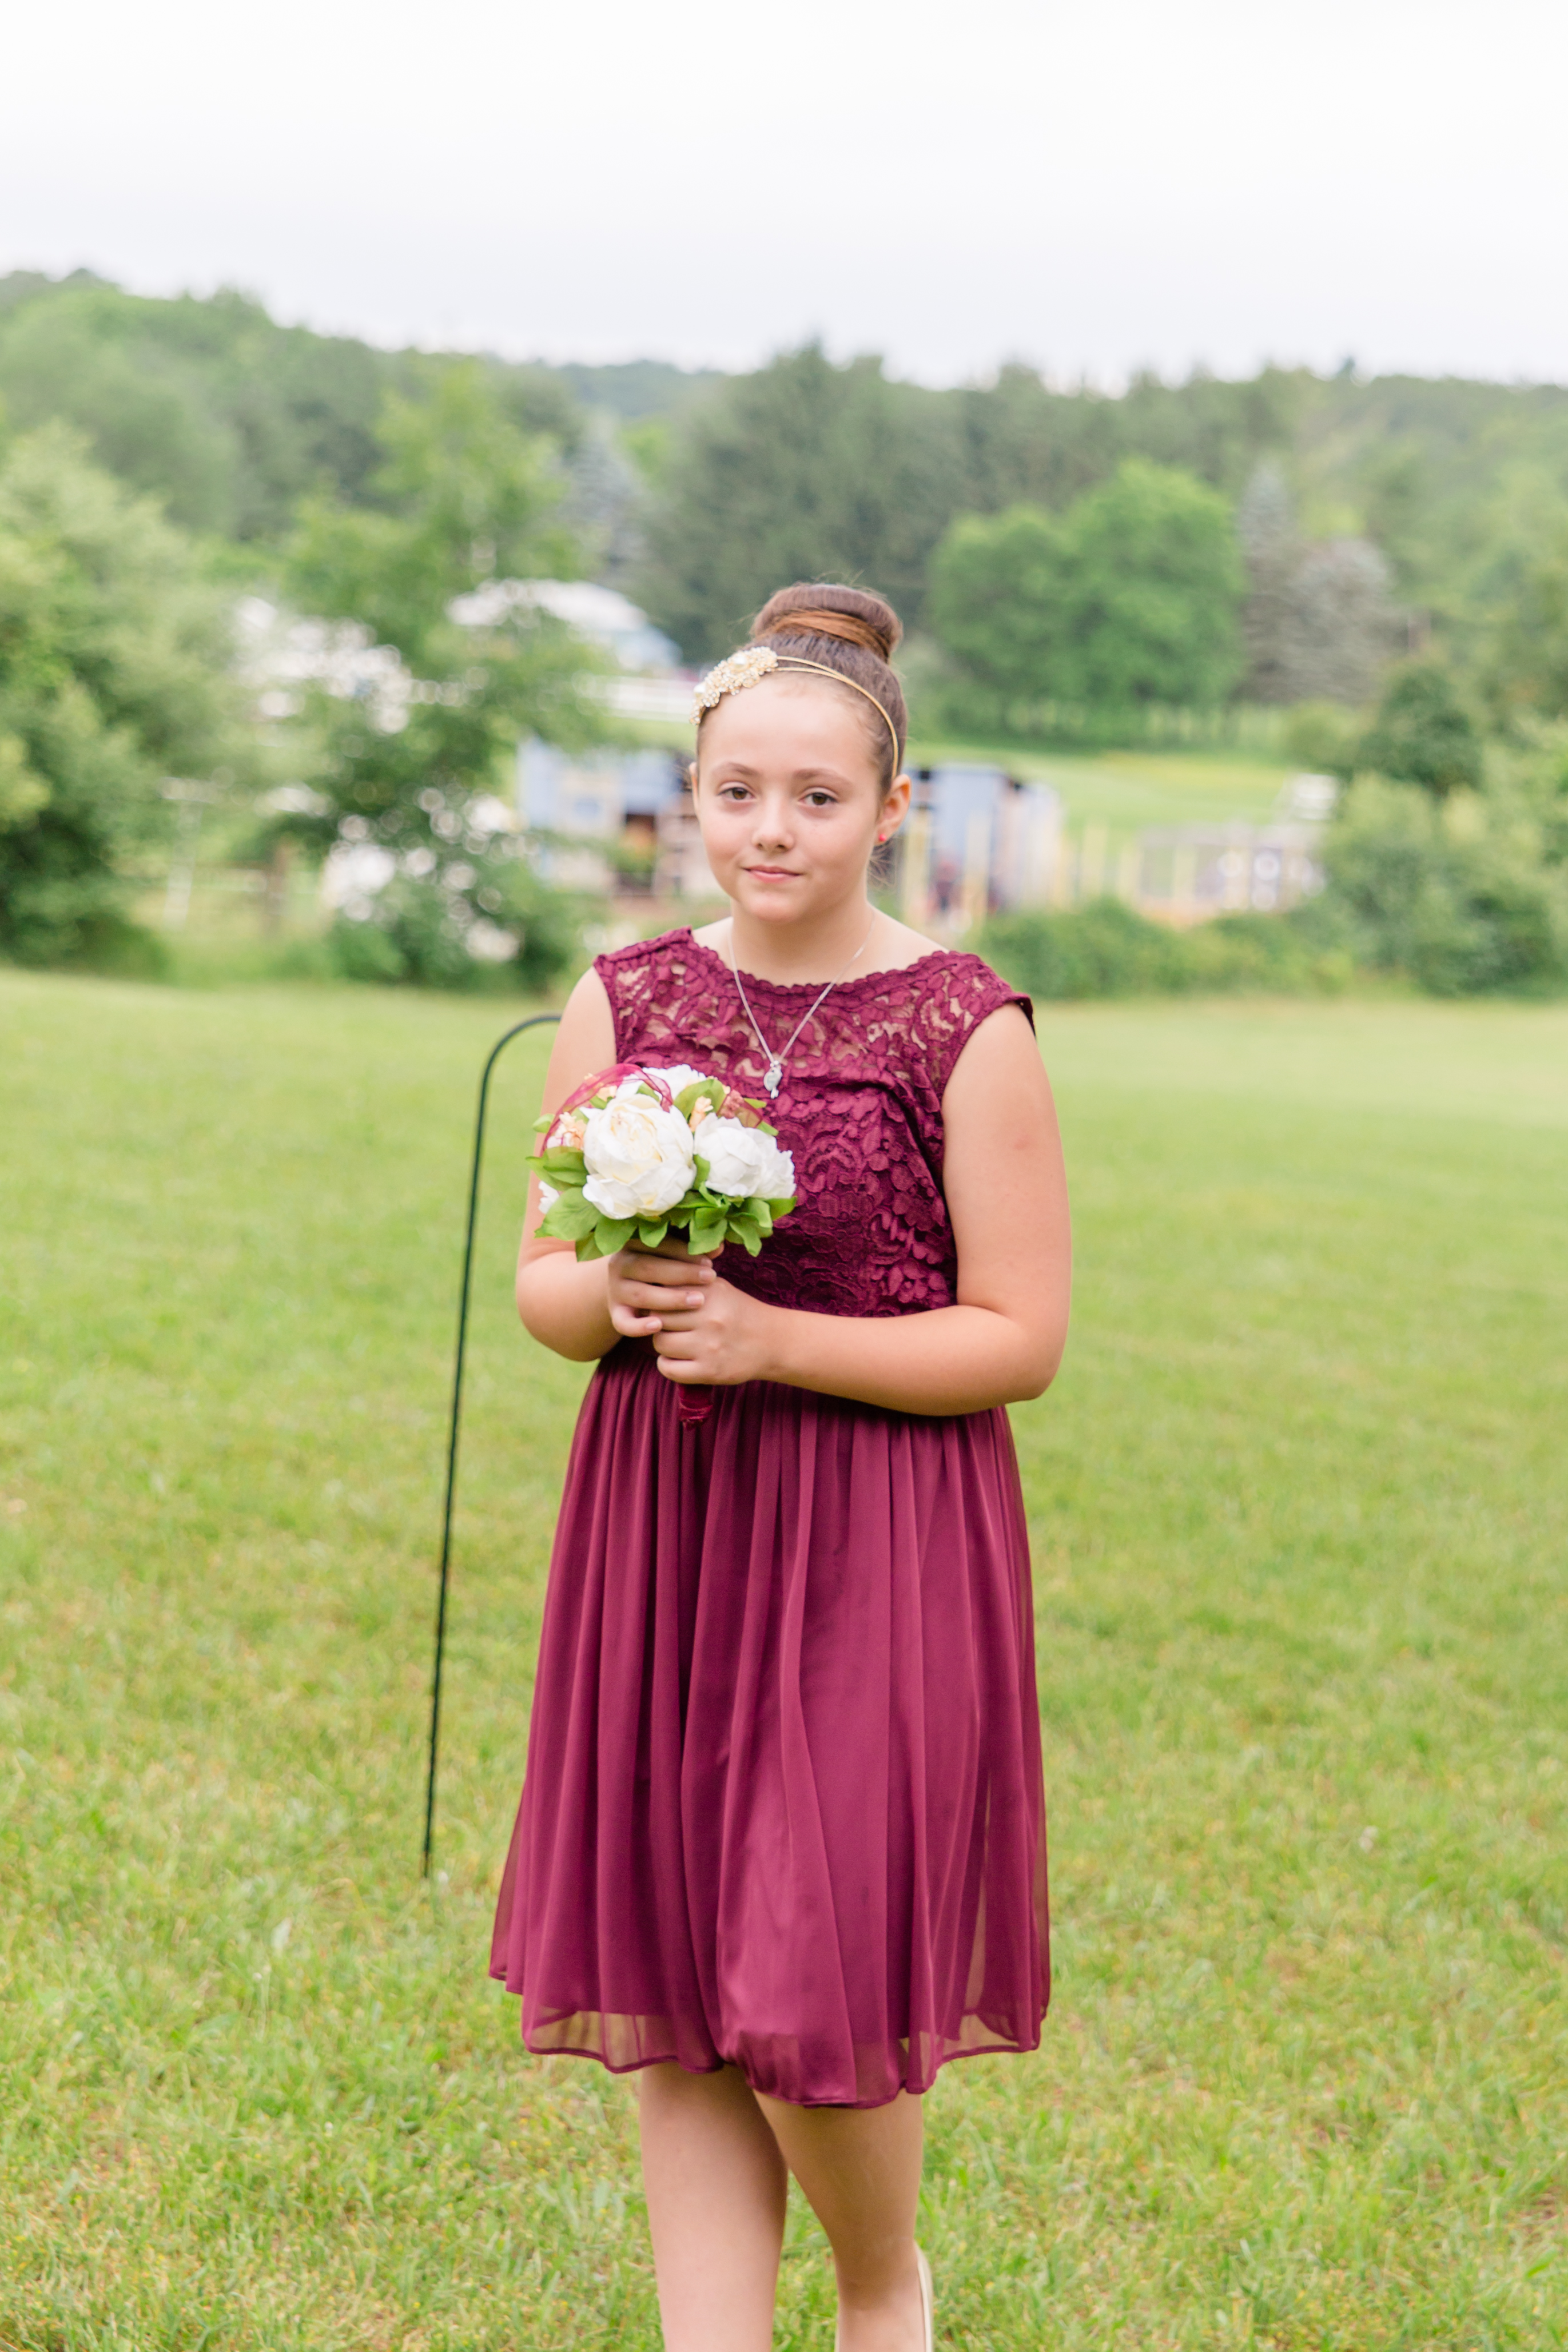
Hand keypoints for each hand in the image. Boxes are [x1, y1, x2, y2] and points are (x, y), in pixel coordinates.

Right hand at [606, 1234, 715, 1339]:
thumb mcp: (672, 1257)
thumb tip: (718, 1247)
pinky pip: (622, 1323)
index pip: (658, 1245)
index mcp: (632, 1244)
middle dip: (682, 1274)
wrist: (628, 1291)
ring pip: (640, 1295)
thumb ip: (691, 1250)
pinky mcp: (615, 1314)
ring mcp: (616, 1291)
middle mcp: (620, 1265)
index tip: (709, 1262)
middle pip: (648, 1268)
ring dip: (670, 1298)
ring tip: (698, 1301)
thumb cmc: (660, 1269)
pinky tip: (658, 1326)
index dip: (684, 1253)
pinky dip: (638, 1326)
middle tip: (710, 1278)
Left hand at [649, 1269, 776, 1388]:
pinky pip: (668, 1368)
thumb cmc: (738, 1311)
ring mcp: (709, 1346)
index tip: (665, 1305)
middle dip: (659, 1321)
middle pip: (658, 1317)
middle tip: (669, 1324)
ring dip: (663, 1343)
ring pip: (660, 1343)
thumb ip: (687, 1282)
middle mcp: (710, 1318)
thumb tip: (649, 1285)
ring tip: (674, 1341)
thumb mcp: (717, 1287)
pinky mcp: (710, 1371)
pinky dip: (667, 1364)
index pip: (664, 1292)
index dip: (659, 1299)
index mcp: (710, 1293)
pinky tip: (677, 1359)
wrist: (772, 1341)